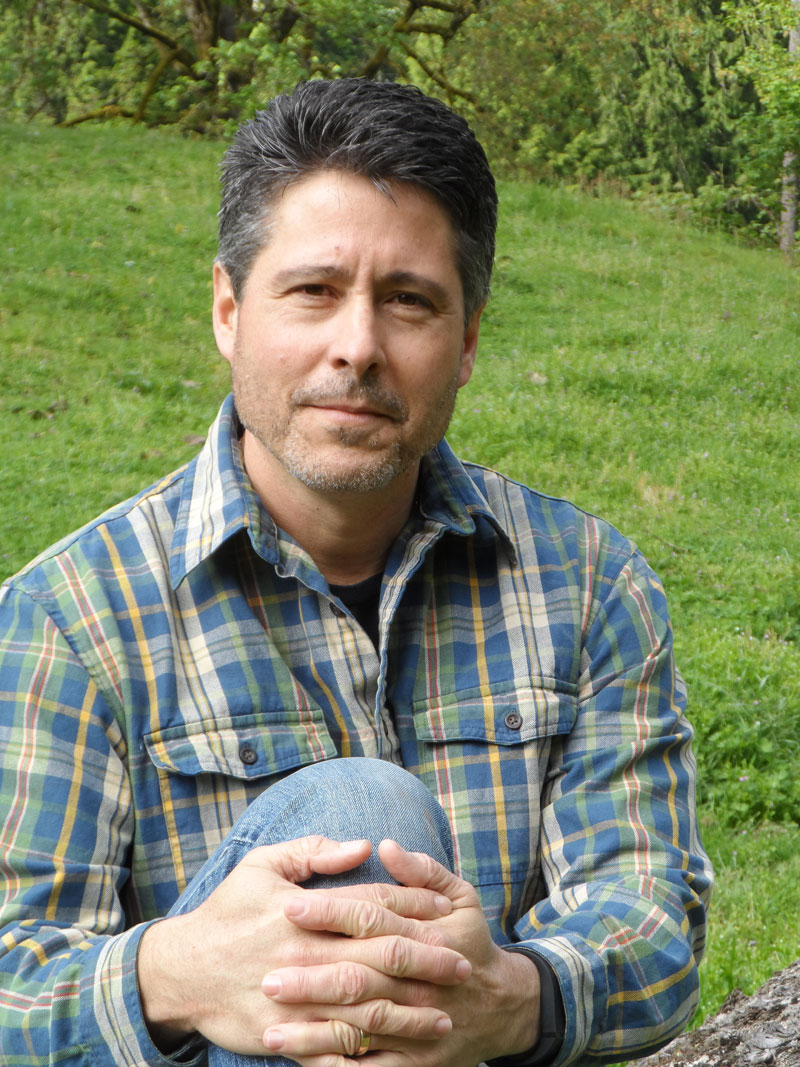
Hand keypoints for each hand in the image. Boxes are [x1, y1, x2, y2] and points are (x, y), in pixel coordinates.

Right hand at [137, 835, 470, 1057]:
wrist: (180, 972)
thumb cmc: (226, 913)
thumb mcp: (262, 865)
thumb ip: (314, 850)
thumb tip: (365, 846)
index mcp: (305, 910)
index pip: (374, 905)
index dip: (415, 908)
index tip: (448, 912)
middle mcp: (307, 953)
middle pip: (380, 957)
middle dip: (427, 961)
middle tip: (463, 965)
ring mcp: (298, 999)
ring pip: (367, 1008)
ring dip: (410, 1013)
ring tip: (445, 1014)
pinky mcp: (287, 1035)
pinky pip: (337, 1049)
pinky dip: (371, 1054)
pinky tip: (401, 1055)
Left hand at [271, 840, 541, 1065]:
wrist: (503, 1006)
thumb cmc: (472, 941)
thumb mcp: (460, 895)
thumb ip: (422, 869)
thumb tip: (383, 846)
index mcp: (428, 933)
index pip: (370, 917)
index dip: (329, 911)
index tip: (289, 907)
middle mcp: (422, 979)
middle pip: (359, 975)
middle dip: (312, 978)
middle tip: (267, 977)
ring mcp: (419, 1024)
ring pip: (360, 1028)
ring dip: (315, 1033)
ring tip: (271, 1031)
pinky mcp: (417, 1061)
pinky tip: (306, 1065)